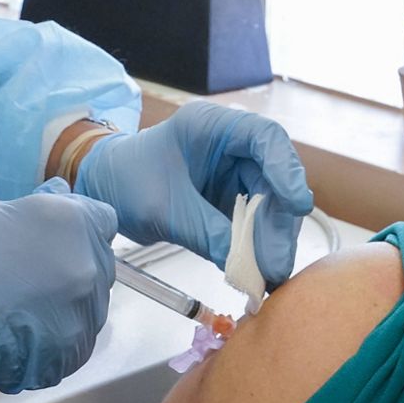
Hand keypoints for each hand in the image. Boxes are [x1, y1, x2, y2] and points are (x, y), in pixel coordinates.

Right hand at [0, 179, 117, 397]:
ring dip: (62, 309)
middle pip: (97, 267)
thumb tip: (63, 197)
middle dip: (69, 269)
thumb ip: (39, 210)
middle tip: (23, 277)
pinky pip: (71, 347)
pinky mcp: (62, 359)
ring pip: (88, 310)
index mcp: (68, 223)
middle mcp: (84, 268)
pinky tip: (13, 334)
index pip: (102, 222)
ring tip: (12, 309)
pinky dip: (50, 343)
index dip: (76, 230)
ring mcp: (77, 317)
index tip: (54, 239)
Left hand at [75, 101, 312, 286]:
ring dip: (272, 240)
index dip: (287, 170)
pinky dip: (257, 246)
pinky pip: (255, 222)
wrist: (105, 188)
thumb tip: (242, 265)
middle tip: (277, 264)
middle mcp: (233, 146)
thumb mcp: (163, 208)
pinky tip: (258, 271)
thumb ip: (205, 232)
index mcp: (213, 126)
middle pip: (275, 179)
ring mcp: (236, 173)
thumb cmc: (125, 179)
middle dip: (279, 223)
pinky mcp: (233, 198)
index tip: (298, 204)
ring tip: (269, 275)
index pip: (266, 138)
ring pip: (271, 204)